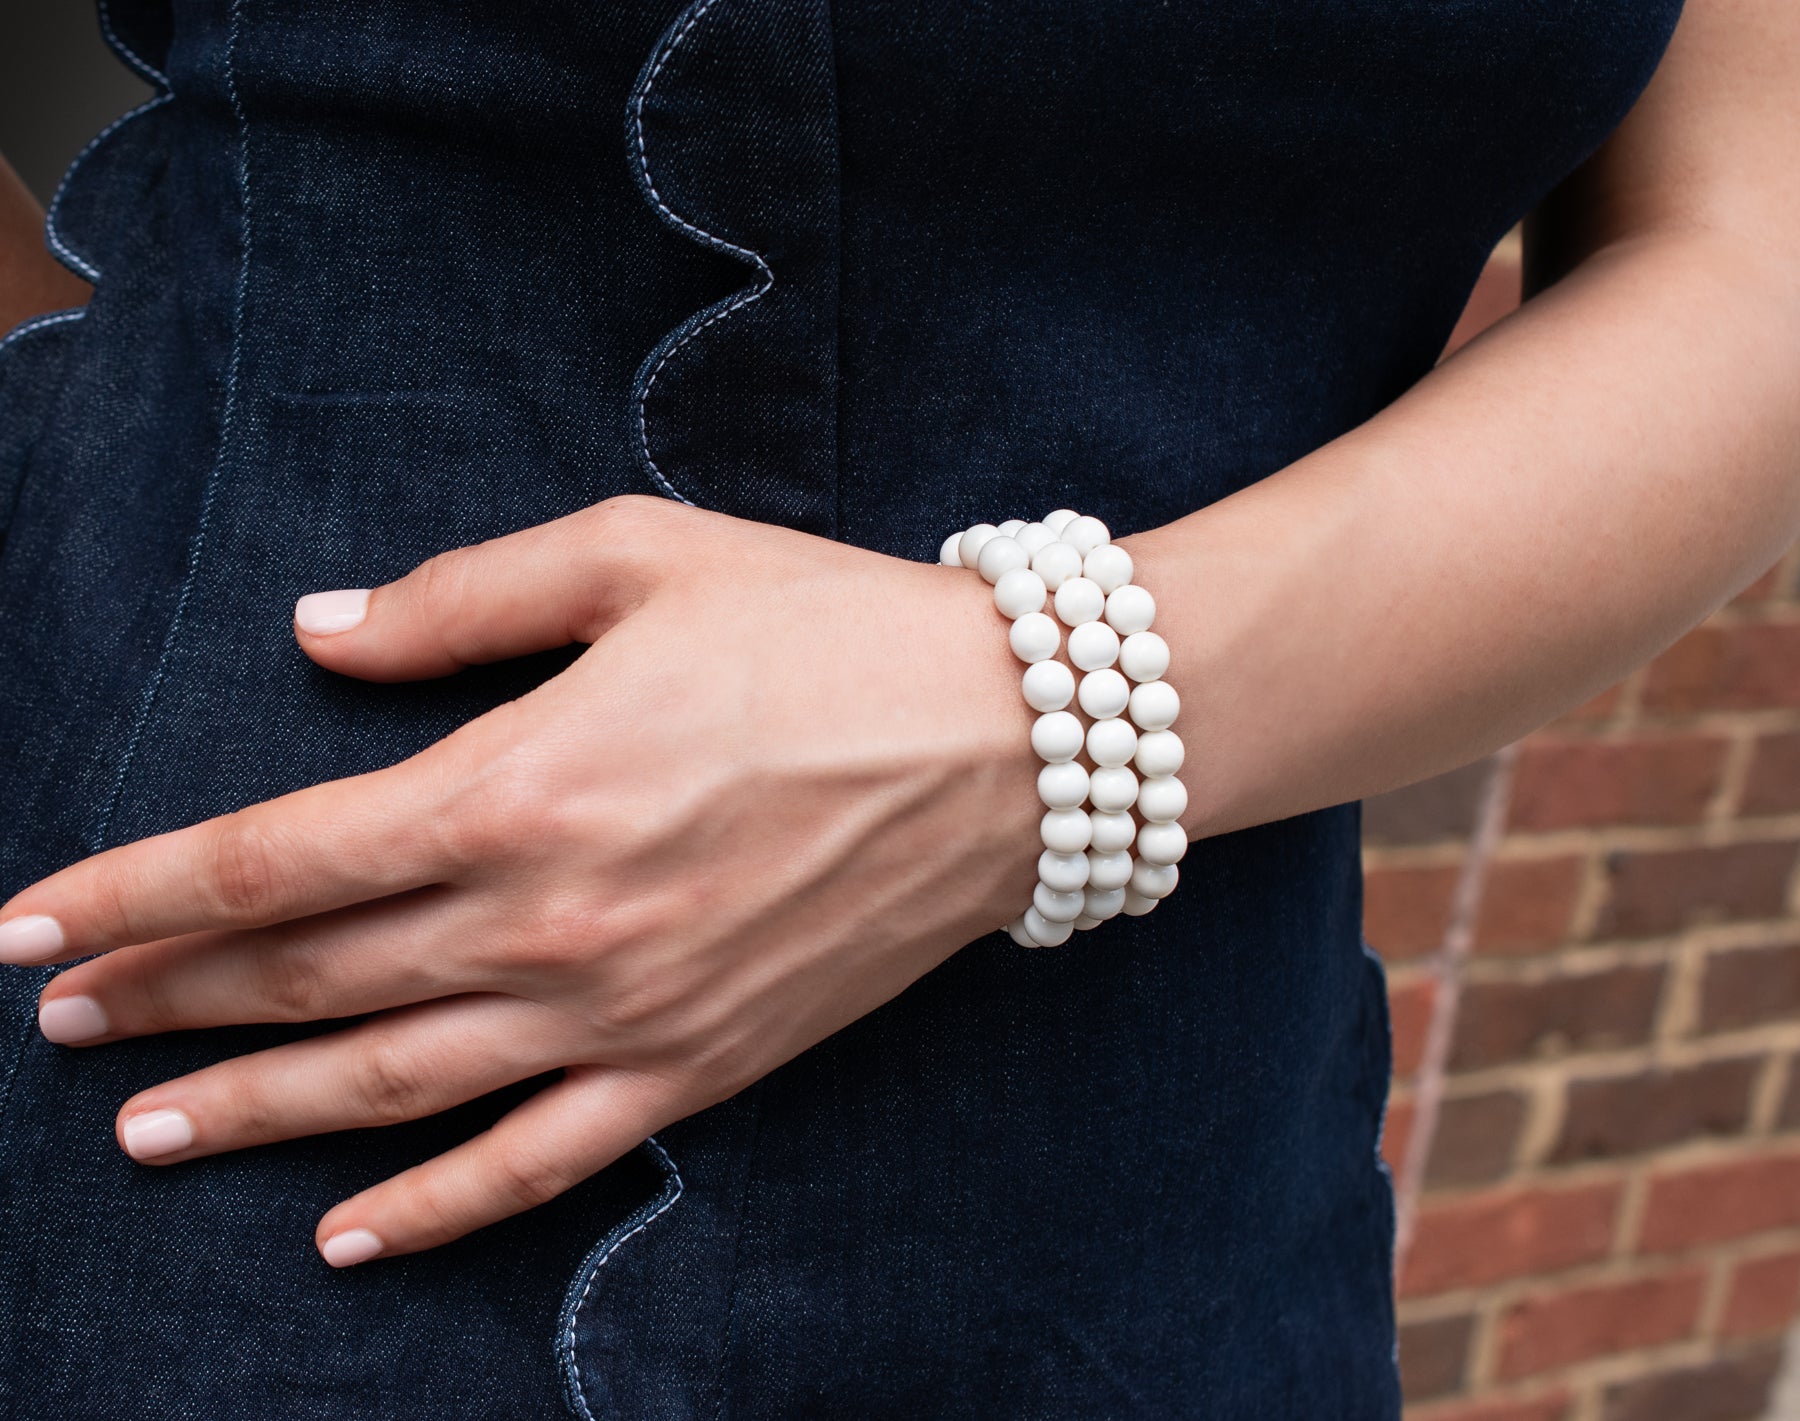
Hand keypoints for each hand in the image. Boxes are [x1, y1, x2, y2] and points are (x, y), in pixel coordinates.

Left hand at [0, 497, 1041, 1263]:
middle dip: (168, 996)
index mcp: (521, 781)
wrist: (1012, 739)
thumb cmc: (825, 627)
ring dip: (256, 1111)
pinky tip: (346, 1240)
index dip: (139, 892)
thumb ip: (458, 600)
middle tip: (64, 1019)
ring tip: (145, 1135)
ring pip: (395, 1086)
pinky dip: (436, 1211)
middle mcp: (552, 920)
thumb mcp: (636, 558)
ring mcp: (625, 1014)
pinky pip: (540, 1165)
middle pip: (313, 974)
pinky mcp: (700, 1069)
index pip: (276, 858)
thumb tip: (318, 636)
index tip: (37, 923)